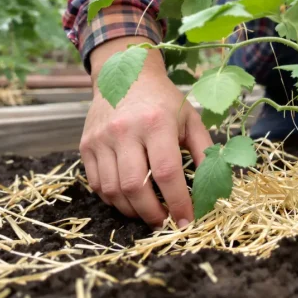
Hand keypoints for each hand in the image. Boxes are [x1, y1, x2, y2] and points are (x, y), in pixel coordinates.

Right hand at [80, 36, 212, 228]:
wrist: (125, 73)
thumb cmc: (164, 101)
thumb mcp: (191, 120)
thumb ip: (204, 152)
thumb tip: (212, 188)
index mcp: (156, 123)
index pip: (166, 172)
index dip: (178, 202)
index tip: (188, 220)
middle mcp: (125, 131)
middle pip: (136, 186)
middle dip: (153, 214)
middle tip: (166, 223)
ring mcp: (101, 139)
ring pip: (113, 190)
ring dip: (133, 211)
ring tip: (150, 214)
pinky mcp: (85, 145)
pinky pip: (97, 184)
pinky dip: (114, 200)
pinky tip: (130, 200)